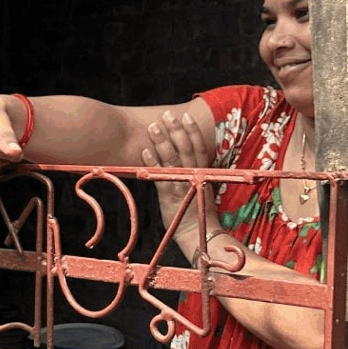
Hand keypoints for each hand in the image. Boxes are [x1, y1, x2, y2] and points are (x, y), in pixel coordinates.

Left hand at [144, 109, 222, 260]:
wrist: (197, 233)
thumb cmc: (196, 209)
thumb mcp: (200, 187)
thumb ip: (194, 170)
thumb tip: (184, 154)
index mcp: (203, 173)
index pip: (200, 148)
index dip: (193, 132)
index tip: (186, 116)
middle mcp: (194, 176)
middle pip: (186, 149)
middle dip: (176, 130)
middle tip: (166, 115)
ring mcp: (182, 185)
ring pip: (172, 160)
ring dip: (162, 142)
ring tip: (152, 128)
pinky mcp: (170, 196)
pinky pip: (161, 177)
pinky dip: (153, 163)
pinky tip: (145, 151)